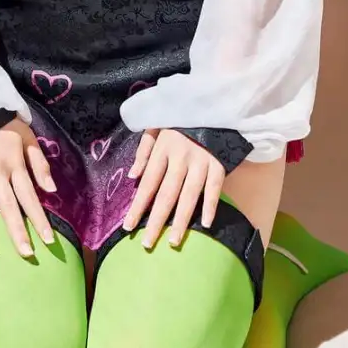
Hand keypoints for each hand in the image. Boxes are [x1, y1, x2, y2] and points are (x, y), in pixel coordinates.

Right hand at [0, 115, 57, 256]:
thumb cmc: (7, 129)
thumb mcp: (29, 139)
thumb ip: (40, 164)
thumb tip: (52, 190)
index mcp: (15, 162)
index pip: (29, 196)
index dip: (39, 218)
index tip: (48, 240)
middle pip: (8, 204)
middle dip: (17, 231)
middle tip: (26, 254)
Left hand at [121, 128, 224, 248]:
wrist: (212, 103)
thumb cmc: (180, 117)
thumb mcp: (156, 125)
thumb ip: (144, 150)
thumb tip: (132, 175)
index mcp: (163, 148)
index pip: (148, 183)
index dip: (138, 206)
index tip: (128, 227)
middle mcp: (180, 157)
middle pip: (166, 194)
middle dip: (156, 221)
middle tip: (148, 244)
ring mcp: (201, 161)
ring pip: (189, 195)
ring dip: (181, 220)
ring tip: (173, 241)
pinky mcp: (219, 163)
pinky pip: (215, 188)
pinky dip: (211, 206)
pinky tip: (205, 224)